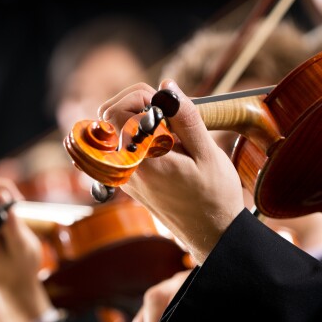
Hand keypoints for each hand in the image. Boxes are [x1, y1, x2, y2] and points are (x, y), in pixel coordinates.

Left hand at [99, 80, 245, 264]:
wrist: (212, 234)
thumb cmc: (214, 196)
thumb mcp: (207, 153)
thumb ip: (185, 118)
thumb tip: (166, 87)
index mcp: (142, 161)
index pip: (113, 113)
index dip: (136, 96)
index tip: (165, 103)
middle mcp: (126, 170)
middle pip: (107, 117)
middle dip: (134, 102)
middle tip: (166, 110)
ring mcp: (126, 176)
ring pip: (114, 131)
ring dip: (138, 118)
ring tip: (171, 129)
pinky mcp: (131, 181)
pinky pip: (123, 147)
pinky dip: (140, 135)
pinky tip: (167, 143)